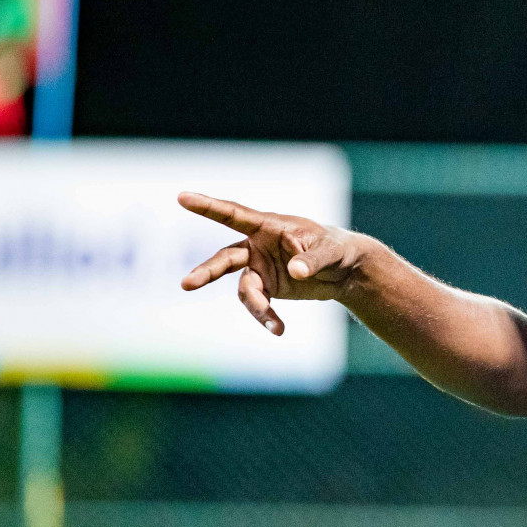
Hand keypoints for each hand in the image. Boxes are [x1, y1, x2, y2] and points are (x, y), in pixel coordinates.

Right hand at [178, 192, 369, 334]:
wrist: (344, 270)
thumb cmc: (336, 249)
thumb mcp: (330, 252)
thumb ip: (311, 260)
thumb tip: (294, 271)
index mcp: (269, 226)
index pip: (234, 215)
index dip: (208, 207)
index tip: (182, 197)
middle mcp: (257, 246)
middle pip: (226, 258)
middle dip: (207, 271)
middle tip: (187, 284)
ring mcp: (259, 268)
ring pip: (245, 288)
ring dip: (257, 307)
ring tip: (275, 326)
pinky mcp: (267, 287)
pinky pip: (259, 304)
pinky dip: (266, 317)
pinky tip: (278, 329)